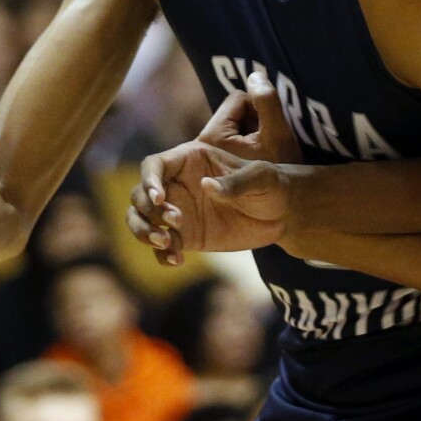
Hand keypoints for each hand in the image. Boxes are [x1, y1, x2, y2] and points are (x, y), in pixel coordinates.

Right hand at [128, 137, 290, 263]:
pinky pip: (160, 247)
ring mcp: (177, 212)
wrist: (281, 215)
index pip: (154, 165)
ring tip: (166, 242)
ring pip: (140, 219)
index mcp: (189, 160)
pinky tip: (178, 260)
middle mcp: (176, 185)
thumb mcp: (261, 177)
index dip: (149, 180)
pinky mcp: (184, 237)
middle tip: (175, 221)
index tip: (159, 198)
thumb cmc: (271, 185)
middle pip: (139, 194)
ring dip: (143, 232)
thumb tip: (206, 185)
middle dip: (148, 210)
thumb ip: (236, 181)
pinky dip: (161, 255)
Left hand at [203, 70, 299, 164]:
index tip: (270, 128)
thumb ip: (267, 102)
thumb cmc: (280, 172)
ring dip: (255, 128)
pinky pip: (237, 136)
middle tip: (268, 139)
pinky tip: (261, 156)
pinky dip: (251, 140)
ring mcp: (211, 153)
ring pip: (238, 122)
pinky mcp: (219, 160)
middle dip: (256, 117)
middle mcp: (205, 145)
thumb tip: (255, 75)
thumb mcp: (277, 134)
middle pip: (235, 109)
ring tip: (267, 149)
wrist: (280, 205)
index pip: (238, 99)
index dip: (260, 106)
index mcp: (212, 136)